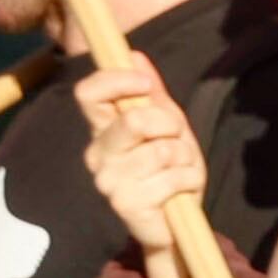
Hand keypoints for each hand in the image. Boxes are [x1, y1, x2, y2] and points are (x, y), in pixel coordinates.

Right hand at [74, 59, 201, 257]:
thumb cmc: (170, 169)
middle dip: (169, 125)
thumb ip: (153, 94)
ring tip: (179, 170)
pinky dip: (189, 180)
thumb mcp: (168, 126)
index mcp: (103, 129)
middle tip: (176, 140)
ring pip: (162, 149)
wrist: (176, 222)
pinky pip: (173, 177)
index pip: (88, 94)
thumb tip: (134, 55)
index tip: (146, 84)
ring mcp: (108, 180)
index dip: (116, 81)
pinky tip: (180, 191)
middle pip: (134, 119)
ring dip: (185, 158)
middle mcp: (98, 153)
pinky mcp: (126, 204)